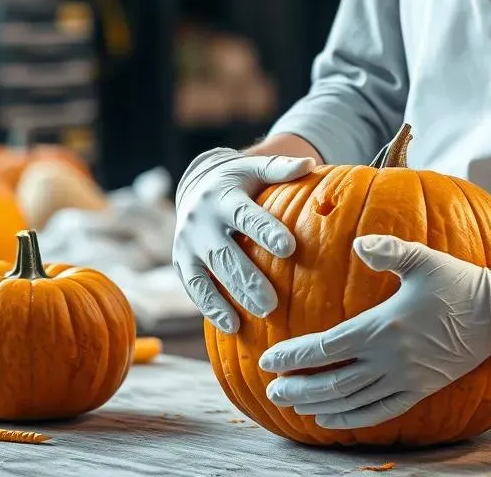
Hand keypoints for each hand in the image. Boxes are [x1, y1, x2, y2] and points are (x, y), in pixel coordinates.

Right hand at [172, 148, 315, 332]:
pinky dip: (212, 308)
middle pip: (226, 253)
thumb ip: (280, 169)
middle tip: (273, 302)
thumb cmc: (238, 179)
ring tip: (262, 314)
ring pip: (209, 274)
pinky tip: (233, 326)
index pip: (246, 216)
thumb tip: (309, 164)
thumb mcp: (256, 168)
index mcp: (223, 196)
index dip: (265, 231)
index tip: (289, 248)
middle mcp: (201, 221)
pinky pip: (195, 288)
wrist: (196, 185)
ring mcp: (187, 244)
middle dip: (249, 278)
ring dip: (233, 297)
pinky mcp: (181, 263)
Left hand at [258, 235, 490, 429]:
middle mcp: (390, 359)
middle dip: (299, 387)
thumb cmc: (455, 282)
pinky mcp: (418, 391)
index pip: (328, 347)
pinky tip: (331, 418)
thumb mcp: (421, 258)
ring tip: (292, 404)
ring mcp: (405, 379)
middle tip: (272, 389)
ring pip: (352, 400)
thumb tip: (357, 244)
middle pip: (333, 381)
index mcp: (384, 326)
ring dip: (319, 404)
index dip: (296, 356)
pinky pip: (378, 412)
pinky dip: (351, 419)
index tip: (269, 360)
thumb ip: (387, 250)